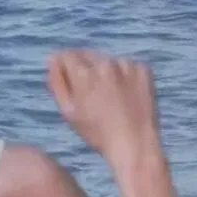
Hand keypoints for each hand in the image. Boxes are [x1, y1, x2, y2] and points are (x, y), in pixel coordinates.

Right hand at [47, 50, 161, 167]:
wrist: (135, 141)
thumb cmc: (97, 132)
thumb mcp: (68, 111)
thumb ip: (57, 81)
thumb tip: (52, 58)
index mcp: (84, 73)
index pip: (66, 55)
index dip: (65, 67)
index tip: (71, 80)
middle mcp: (106, 63)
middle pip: (87, 55)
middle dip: (85, 68)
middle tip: (92, 92)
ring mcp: (127, 65)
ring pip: (108, 60)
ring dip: (105, 71)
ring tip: (110, 96)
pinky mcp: (143, 69)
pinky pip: (128, 66)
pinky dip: (125, 75)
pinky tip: (126, 94)